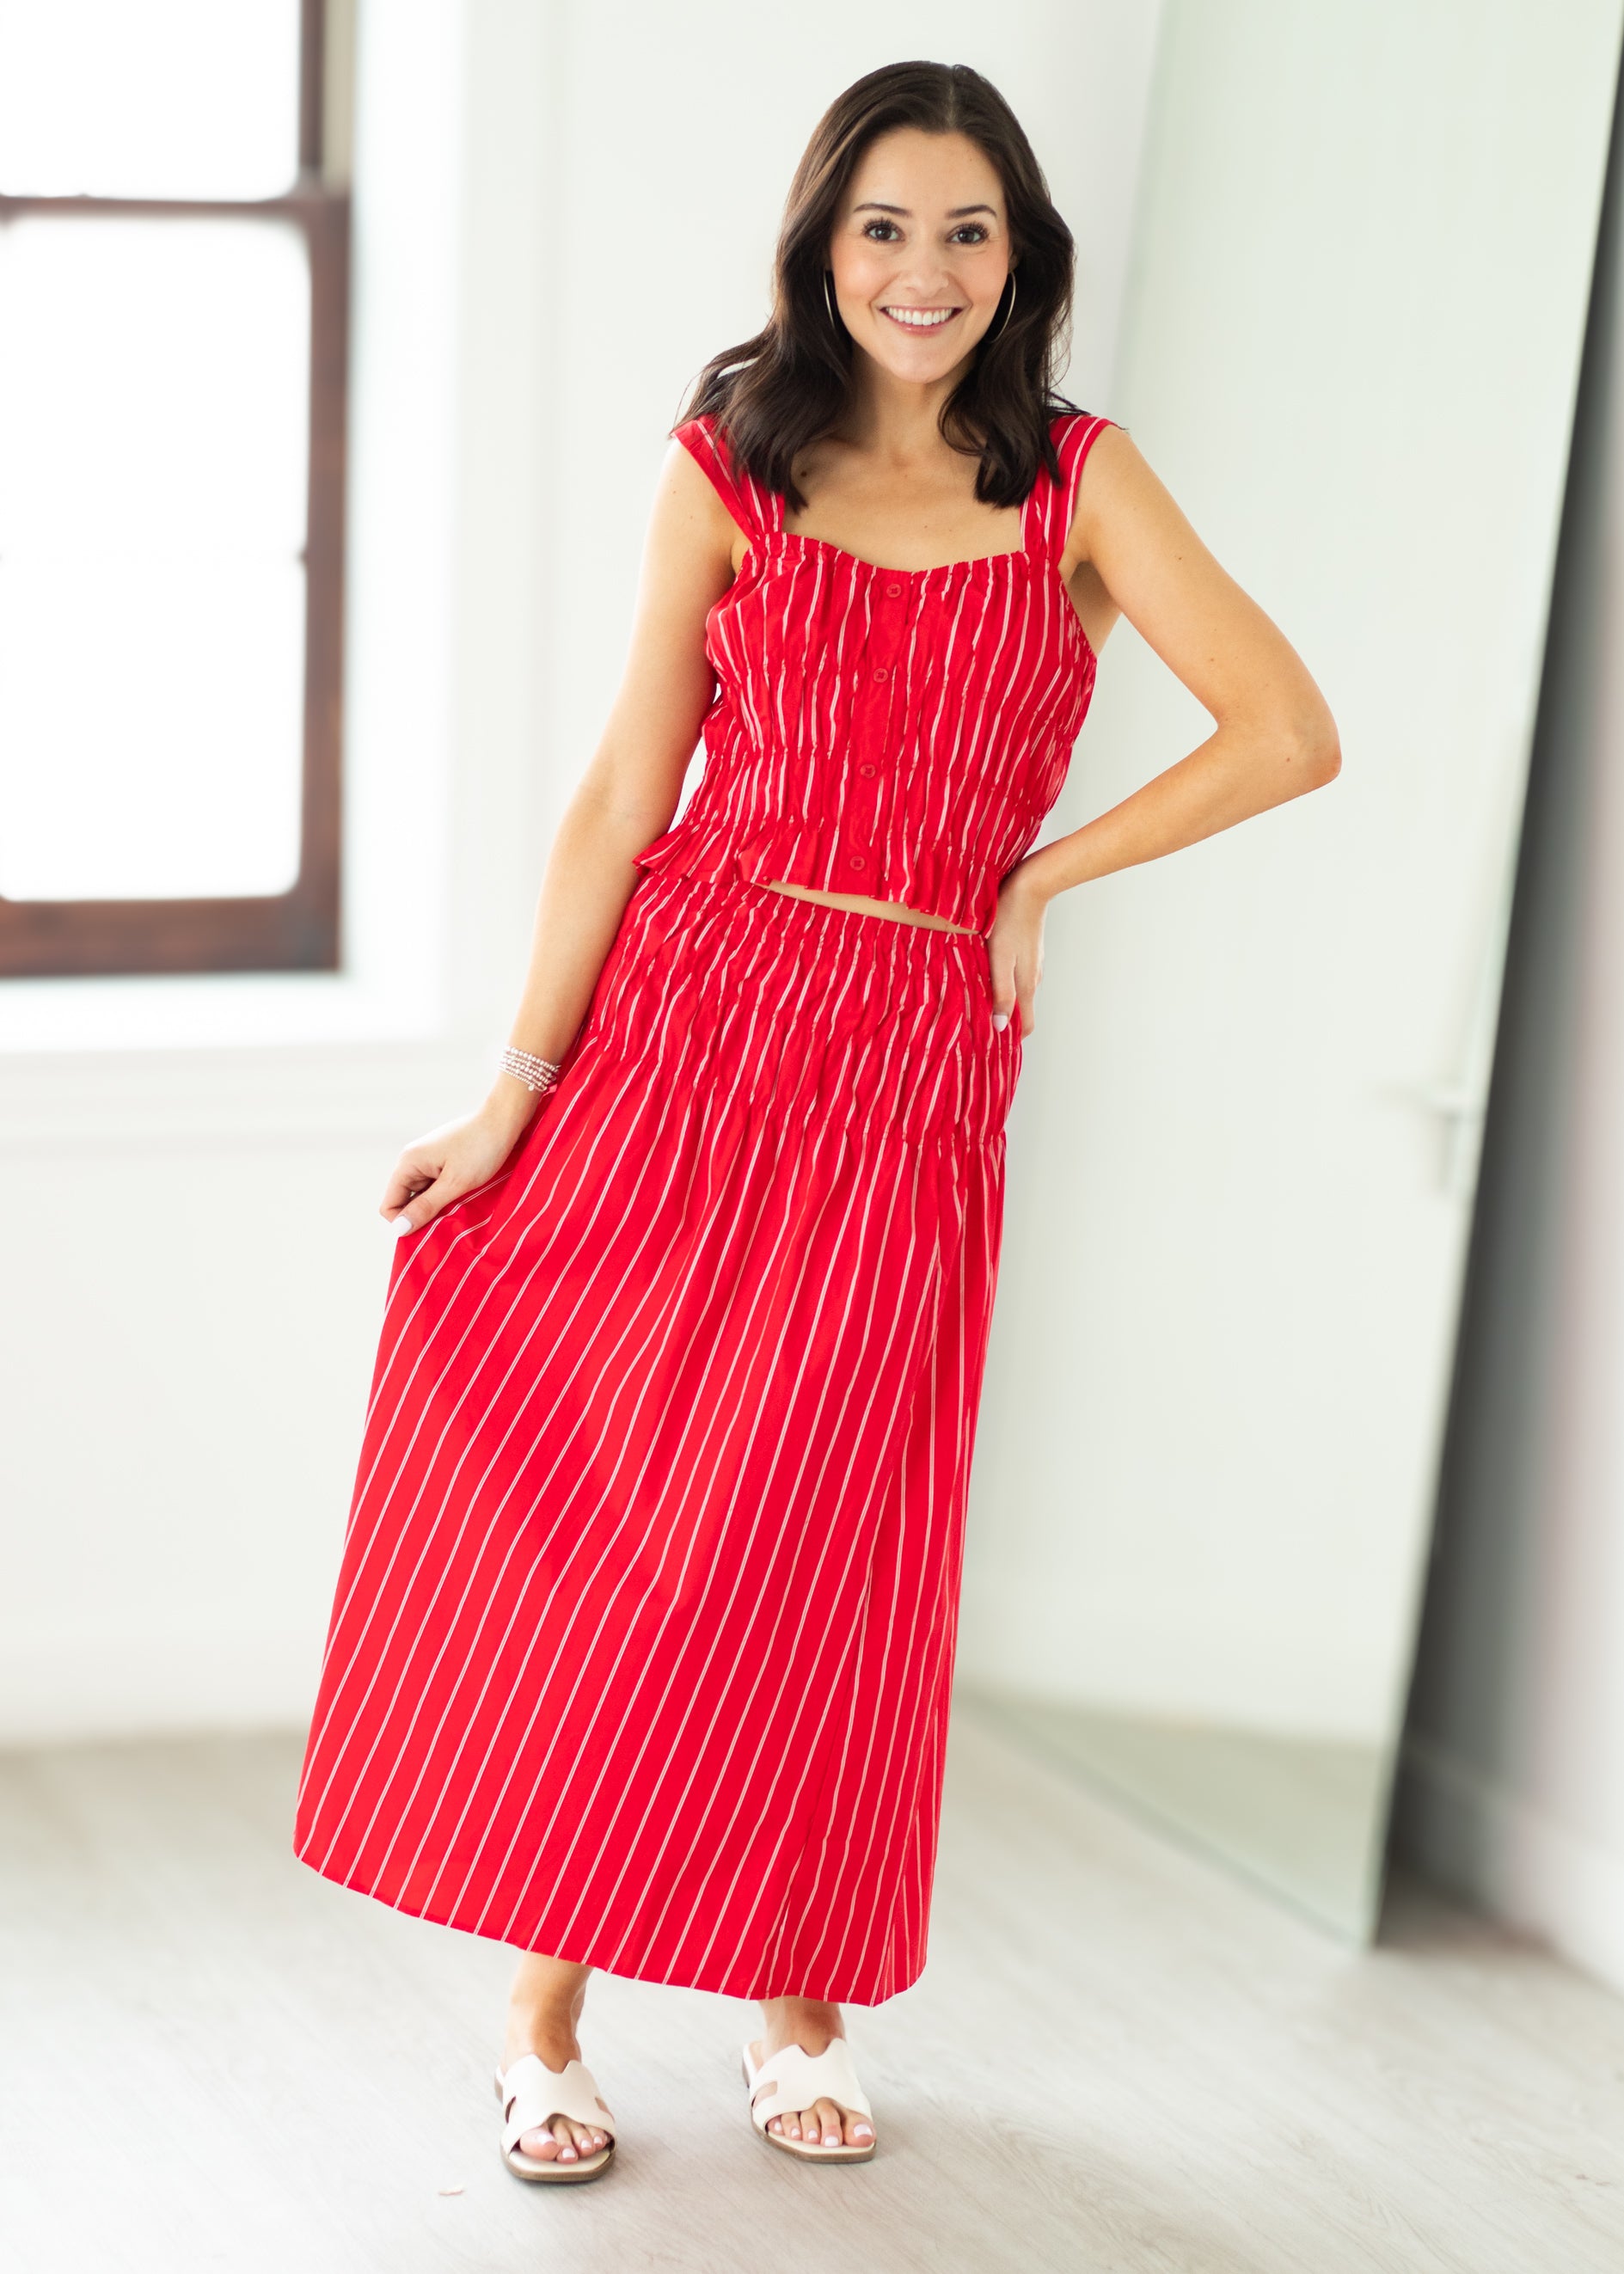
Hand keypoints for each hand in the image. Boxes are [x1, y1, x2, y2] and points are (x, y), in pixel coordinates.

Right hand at [382, 1089, 536, 1236]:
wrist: (504, 1120)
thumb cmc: (481, 1149)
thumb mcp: (454, 1183)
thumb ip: (426, 1206)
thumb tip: (399, 1229)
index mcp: (408, 1163)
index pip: (389, 1205)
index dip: (405, 1222)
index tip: (431, 1230)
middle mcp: (412, 1160)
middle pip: (405, 1201)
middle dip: (423, 1215)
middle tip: (450, 1220)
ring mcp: (428, 1160)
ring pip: (422, 1195)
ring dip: (437, 1206)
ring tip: (461, 1207)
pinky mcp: (442, 1161)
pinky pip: (436, 1186)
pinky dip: (446, 1195)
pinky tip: (464, 1197)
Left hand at [987, 865, 1049, 1037]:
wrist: (1029, 887)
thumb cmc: (1008, 921)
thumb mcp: (999, 959)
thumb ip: (1001, 993)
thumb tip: (1001, 1027)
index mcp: (1027, 984)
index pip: (1025, 1025)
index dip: (1011, 1037)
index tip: (990, 1044)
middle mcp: (1033, 977)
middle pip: (1020, 1010)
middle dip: (1002, 1021)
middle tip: (976, 1024)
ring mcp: (1032, 962)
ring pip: (1017, 990)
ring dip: (1001, 999)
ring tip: (976, 998)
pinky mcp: (1028, 949)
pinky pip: (1016, 972)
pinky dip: (1003, 980)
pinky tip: (986, 971)